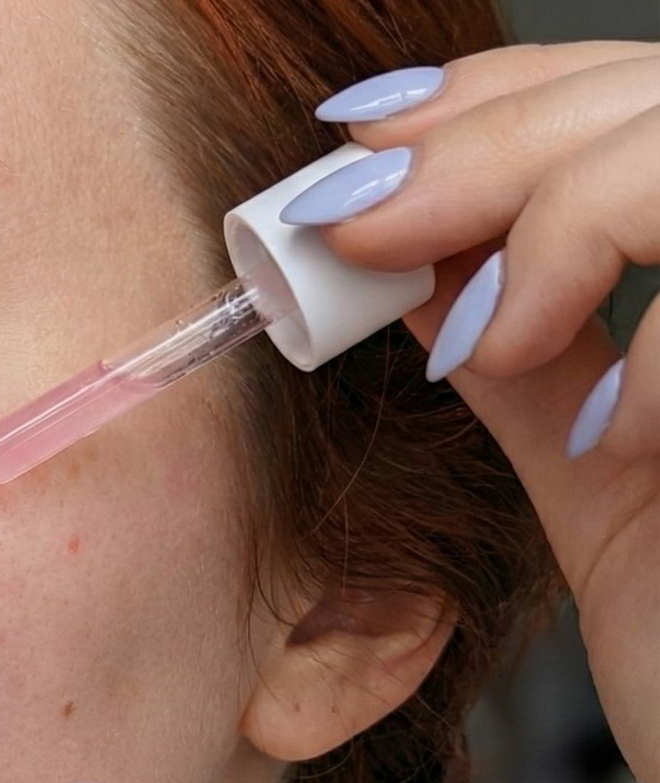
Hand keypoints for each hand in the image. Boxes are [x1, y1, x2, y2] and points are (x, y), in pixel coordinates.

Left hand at [313, 42, 659, 782]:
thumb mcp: (604, 486)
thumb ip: (533, 364)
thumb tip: (420, 267)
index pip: (628, 100)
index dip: (500, 96)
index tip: (360, 149)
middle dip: (488, 143)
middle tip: (354, 225)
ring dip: (564, 214)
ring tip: (487, 339)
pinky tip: (612, 427)